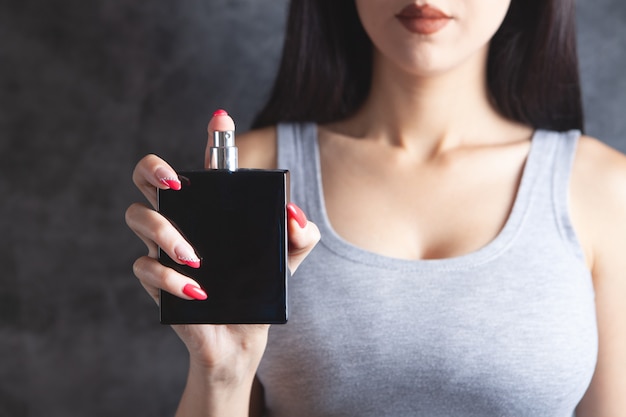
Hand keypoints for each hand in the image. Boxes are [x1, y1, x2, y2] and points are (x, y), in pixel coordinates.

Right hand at [125, 112, 319, 382]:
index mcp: (212, 212)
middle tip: (177, 184)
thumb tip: (294, 216)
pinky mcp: (156, 283)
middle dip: (153, 168)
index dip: (212, 137)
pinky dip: (168, 279)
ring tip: (195, 258)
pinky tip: (196, 292)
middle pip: (147, 179)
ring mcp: (164, 251)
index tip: (221, 118)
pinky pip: (143, 268)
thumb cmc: (257, 294)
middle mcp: (183, 223)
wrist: (241, 342)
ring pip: (137, 217)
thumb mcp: (287, 262)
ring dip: (164, 233)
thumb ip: (300, 236)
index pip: (205, 167)